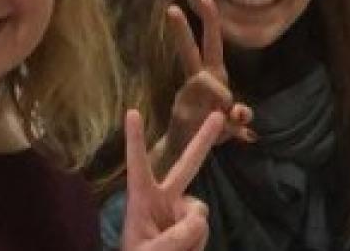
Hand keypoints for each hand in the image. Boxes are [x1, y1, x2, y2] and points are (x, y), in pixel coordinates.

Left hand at [122, 109, 222, 250]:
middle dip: (202, 141)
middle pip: (186, 166)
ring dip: (192, 235)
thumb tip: (200, 218)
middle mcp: (163, 200)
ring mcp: (179, 213)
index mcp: (141, 200)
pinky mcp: (192, 227)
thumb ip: (174, 237)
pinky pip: (204, 228)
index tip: (132, 112)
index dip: (135, 140)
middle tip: (218, 115)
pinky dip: (198, 244)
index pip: (138, 166)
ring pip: (199, 211)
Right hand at [165, 0, 254, 151]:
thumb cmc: (209, 131)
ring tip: (229, 120)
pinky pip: (209, 114)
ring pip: (213, 87)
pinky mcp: (182, 114)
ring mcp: (186, 97)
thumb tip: (243, 113)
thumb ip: (240, 116)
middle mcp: (197, 82)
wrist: (185, 152)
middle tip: (171, 8)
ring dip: (227, 104)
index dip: (210, 22)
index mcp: (210, 77)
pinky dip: (224, 128)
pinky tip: (221, 134)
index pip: (210, 44)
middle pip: (189, 52)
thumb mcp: (232, 124)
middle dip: (182, 31)